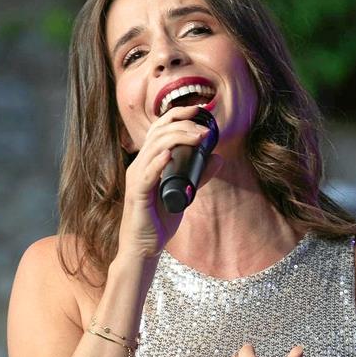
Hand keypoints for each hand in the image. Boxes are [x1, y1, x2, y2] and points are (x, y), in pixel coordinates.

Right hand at [118, 105, 221, 259]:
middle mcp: (139, 165)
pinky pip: (146, 175)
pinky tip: (169, 155)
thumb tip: (218, 158)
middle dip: (183, 124)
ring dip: (178, 138)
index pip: (160, 128)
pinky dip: (158, 163)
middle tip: (206, 128)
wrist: (144, 247)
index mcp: (148, 161)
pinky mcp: (137, 195)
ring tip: (199, 136)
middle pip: (158, 133)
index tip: (199, 109)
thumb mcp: (186, 193)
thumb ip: (200, 175)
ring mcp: (137, 179)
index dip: (178, 114)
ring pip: (154, 148)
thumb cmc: (159, 219)